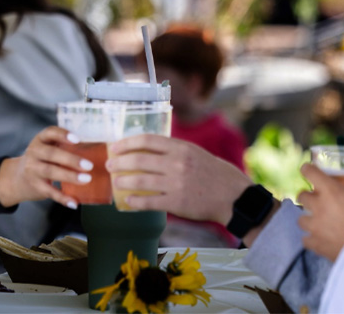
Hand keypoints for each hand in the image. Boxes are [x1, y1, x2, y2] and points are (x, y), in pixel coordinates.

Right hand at [0, 127, 89, 208]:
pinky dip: (63, 197)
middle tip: (89, 165)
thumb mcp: (46, 148)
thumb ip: (63, 146)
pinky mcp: (35, 186)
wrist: (17, 179)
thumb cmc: (41, 160)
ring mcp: (33, 170)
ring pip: (50, 171)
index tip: (77, 139)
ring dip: (69, 176)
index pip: (50, 133)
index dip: (63, 135)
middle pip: (52, 154)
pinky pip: (50, 192)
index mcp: (40, 140)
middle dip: (71, 159)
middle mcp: (34, 152)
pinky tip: (74, 202)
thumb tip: (95, 149)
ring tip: (86, 179)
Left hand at [106, 134, 251, 223]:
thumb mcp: (195, 153)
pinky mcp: (176, 203)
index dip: (127, 143)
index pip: (147, 140)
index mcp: (181, 148)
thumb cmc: (213, 173)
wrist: (233, 196)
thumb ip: (173, 150)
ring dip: (123, 181)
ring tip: (116, 182)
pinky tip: (128, 201)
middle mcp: (177, 163)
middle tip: (110, 165)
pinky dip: (135, 201)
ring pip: (140, 181)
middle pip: (138, 160)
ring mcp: (176, 184)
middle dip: (119, 162)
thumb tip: (146, 150)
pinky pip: (149, 201)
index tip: (115, 147)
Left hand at [297, 163, 343, 260]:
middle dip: (307, 196)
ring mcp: (315, 226)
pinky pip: (306, 240)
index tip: (308, 169)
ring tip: (316, 222)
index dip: (308, 169)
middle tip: (316, 199)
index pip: (310, 172)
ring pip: (300, 219)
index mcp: (332, 192)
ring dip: (307, 218)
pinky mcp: (316, 244)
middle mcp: (319, 206)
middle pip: (302, 196)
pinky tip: (318, 240)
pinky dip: (311, 239)